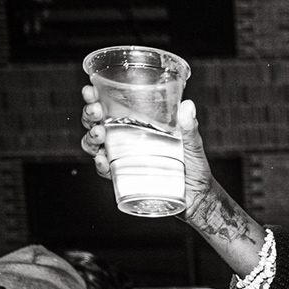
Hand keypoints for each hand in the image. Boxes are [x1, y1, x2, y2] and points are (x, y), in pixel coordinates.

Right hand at [80, 90, 264, 271]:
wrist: (198, 198)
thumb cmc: (194, 168)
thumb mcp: (192, 145)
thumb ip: (189, 127)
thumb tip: (188, 106)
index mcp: (137, 126)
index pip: (110, 108)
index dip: (95, 98)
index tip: (90, 90)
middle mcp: (125, 140)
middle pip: (96, 124)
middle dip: (90, 115)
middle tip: (96, 111)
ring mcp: (123, 160)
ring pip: (95, 146)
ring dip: (91, 138)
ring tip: (100, 133)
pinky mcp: (125, 178)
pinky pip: (107, 172)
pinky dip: (101, 166)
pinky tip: (102, 160)